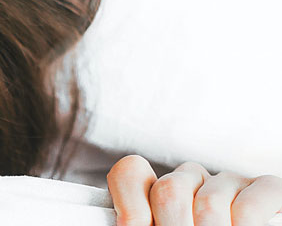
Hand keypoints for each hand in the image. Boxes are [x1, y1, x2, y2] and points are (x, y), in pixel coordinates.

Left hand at [107, 155, 281, 225]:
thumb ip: (142, 223)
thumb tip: (130, 224)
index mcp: (159, 191)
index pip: (130, 173)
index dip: (130, 207)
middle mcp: (191, 179)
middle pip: (168, 191)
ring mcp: (228, 181)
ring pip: (208, 203)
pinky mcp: (265, 188)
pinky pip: (249, 205)